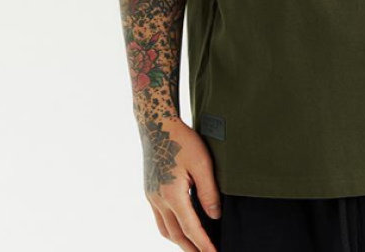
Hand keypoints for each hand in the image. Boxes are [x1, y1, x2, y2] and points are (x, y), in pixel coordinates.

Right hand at [139, 115, 221, 250]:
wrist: (156, 125)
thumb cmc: (181, 140)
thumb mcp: (202, 163)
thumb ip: (208, 191)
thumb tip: (215, 215)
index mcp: (172, 195)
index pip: (191, 229)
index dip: (203, 244)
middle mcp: (158, 200)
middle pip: (176, 235)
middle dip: (191, 248)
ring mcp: (151, 196)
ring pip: (165, 229)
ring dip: (179, 241)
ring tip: (194, 246)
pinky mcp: (149, 191)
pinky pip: (159, 219)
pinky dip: (170, 229)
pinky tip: (180, 226)